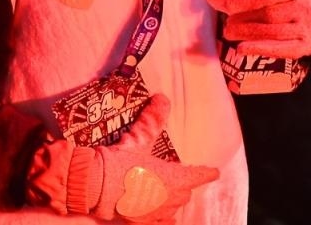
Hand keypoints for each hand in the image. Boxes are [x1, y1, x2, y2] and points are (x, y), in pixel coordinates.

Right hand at [69, 95, 220, 222]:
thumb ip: (152, 120)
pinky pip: (161, 221)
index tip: (214, 171)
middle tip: (174, 175)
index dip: (207, 173)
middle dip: (183, 183)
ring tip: (162, 191)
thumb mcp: (137, 140)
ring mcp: (159, 213)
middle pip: (185, 191)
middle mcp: (171, 198)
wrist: (96, 185)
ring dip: (171, 198)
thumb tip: (163, 98)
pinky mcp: (144, 222)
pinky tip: (160, 215)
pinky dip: (162, 217)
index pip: (199, 175)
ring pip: (174, 206)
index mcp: (174, 178)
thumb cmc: (120, 162)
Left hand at [207, 0, 310, 58]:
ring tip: (229, 32)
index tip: (218, 1)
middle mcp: (303, 9)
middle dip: (241, 18)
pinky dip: (260, 49)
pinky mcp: (308, 47)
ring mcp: (307, 29)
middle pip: (268, 14)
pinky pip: (282, 50)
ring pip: (272, 32)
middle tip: (225, 21)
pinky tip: (242, 49)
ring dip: (246, 33)